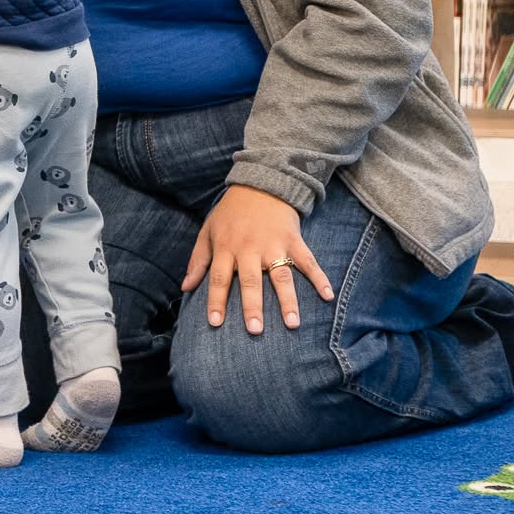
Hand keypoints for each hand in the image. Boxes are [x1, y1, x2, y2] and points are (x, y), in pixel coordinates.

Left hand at [182, 185, 334, 334]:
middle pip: (251, 281)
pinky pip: (308, 262)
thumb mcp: (208, 231)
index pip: (219, 278)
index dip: (216, 300)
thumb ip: (198, 260)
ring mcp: (274, 245)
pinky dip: (319, 278)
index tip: (215, 323)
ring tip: (292, 324)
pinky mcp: (294, 240)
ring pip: (281, 276)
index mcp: (226, 247)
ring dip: (288, 300)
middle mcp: (250, 249)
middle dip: (252, 306)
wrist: (261, 184)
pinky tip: (328, 296)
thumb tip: (185, 288)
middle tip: (255, 330)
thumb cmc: (230, 213)